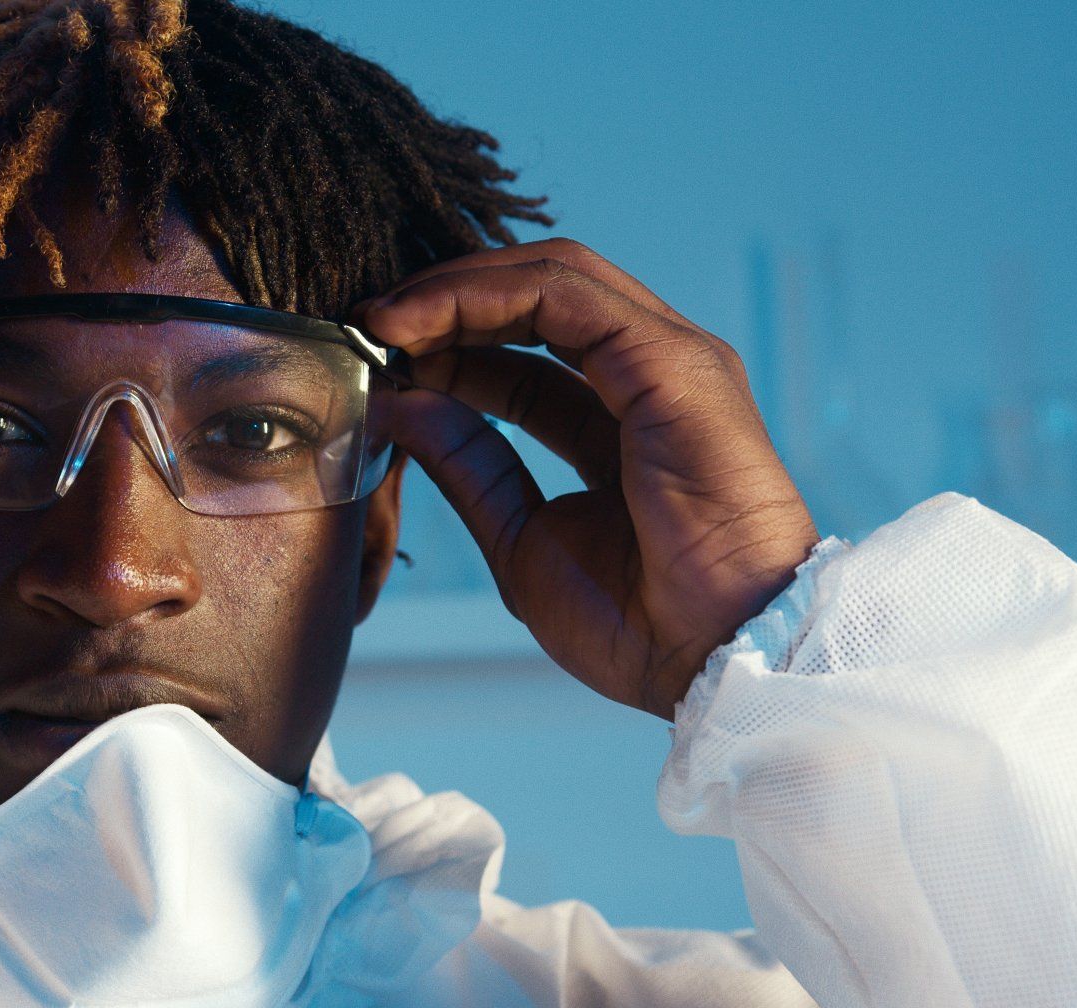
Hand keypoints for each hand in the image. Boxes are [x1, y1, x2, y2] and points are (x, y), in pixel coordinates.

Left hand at [360, 239, 819, 718]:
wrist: (712, 661)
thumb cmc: (636, 622)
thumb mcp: (519, 536)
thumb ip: (467, 464)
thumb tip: (401, 404)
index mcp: (615, 416)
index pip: (522, 345)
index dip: (444, 340)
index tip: (371, 358)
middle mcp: (645, 373)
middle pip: (535, 297)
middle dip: (444, 300)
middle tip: (364, 323)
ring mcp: (666, 358)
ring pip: (549, 277)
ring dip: (454, 289)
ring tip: (380, 319)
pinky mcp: (673, 358)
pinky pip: (565, 293)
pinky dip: (483, 295)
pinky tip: (419, 323)